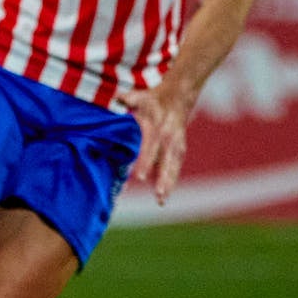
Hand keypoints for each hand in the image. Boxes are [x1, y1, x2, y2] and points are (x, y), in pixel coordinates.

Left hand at [126, 83, 192, 204]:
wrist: (178, 96)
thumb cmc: (153, 99)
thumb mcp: (139, 96)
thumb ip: (128, 100)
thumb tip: (118, 98)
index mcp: (157, 127)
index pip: (151, 147)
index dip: (146, 162)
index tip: (141, 177)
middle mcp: (169, 138)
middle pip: (165, 162)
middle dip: (162, 179)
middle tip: (158, 195)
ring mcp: (176, 145)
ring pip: (173, 168)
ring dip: (168, 184)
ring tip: (162, 201)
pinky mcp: (180, 149)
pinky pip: (175, 167)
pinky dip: (171, 181)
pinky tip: (165, 195)